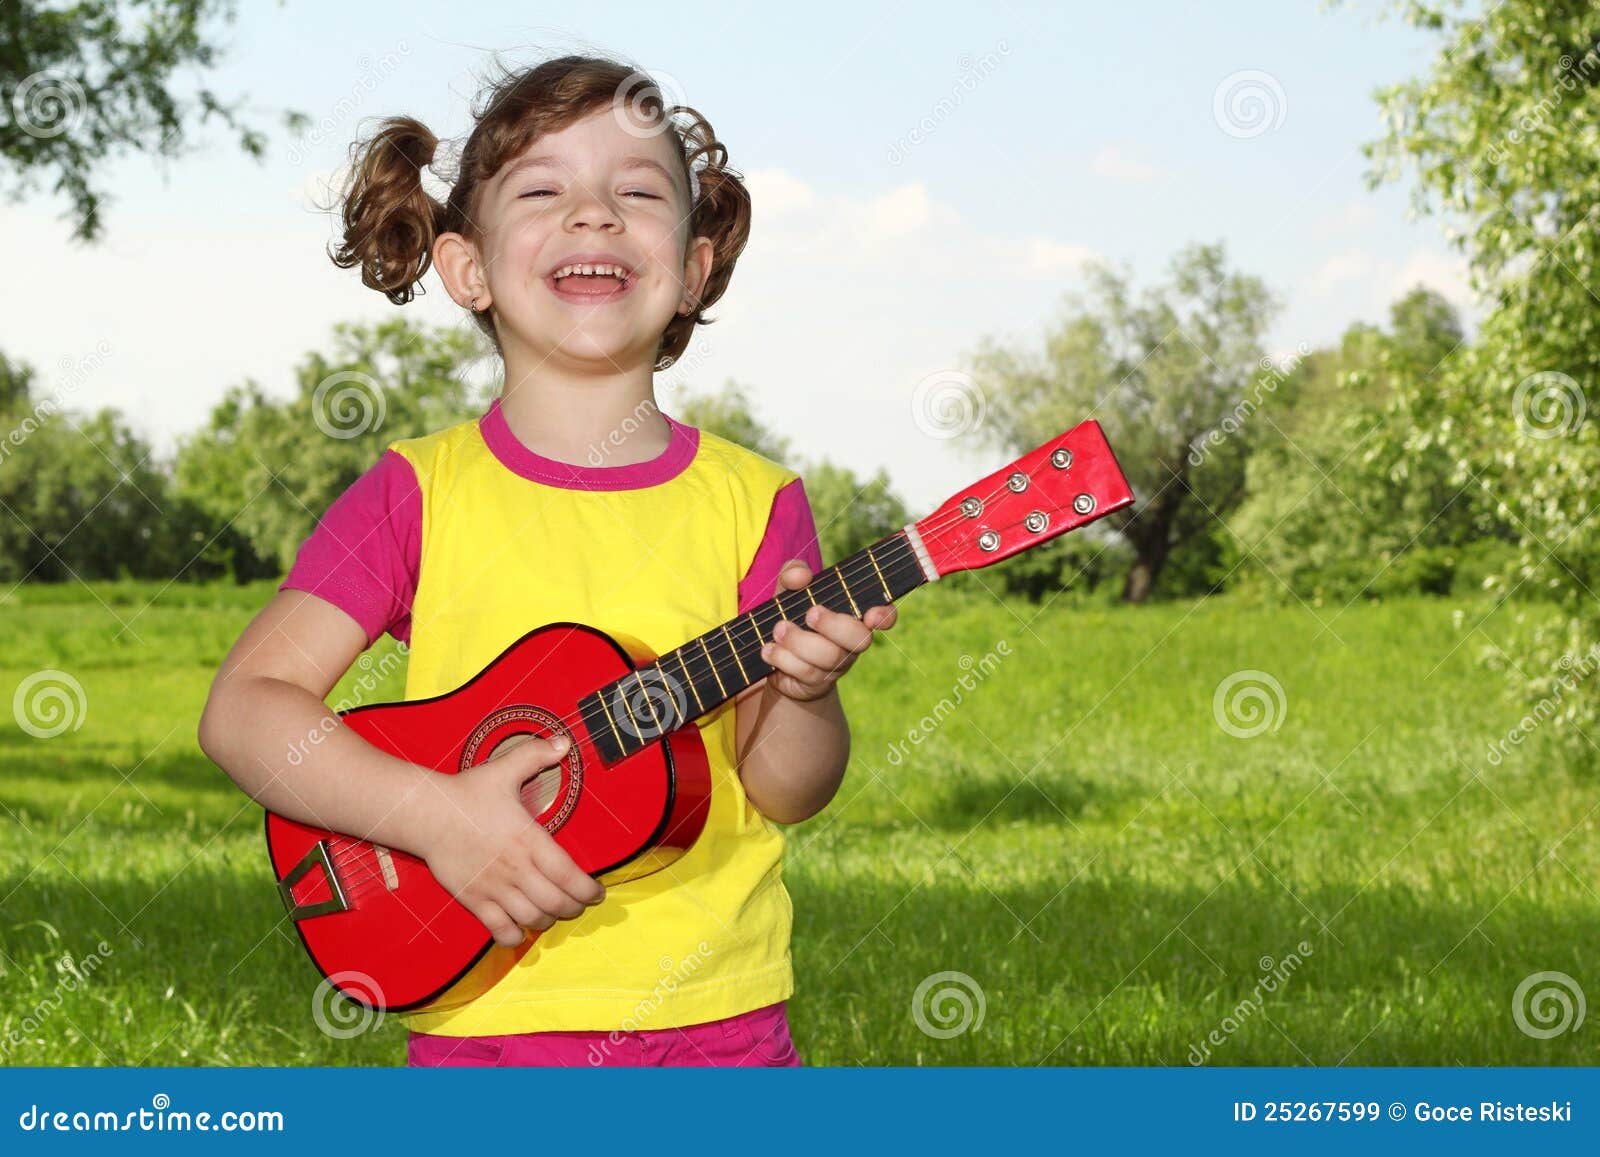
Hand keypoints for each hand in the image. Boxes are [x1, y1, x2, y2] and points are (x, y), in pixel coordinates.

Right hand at [418, 733, 605, 947]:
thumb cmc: (468, 793)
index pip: (570, 876)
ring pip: (533, 918)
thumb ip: (536, 755)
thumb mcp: (504, 769)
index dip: (589, 890)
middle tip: (579, 903)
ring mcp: (495, 888)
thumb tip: (564, 742)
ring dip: (549, 919)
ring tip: (554, 912)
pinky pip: (501, 930)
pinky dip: (516, 936)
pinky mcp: (474, 900)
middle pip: (557, 902)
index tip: (598, 892)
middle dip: (575, 907)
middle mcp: (516, 868)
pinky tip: (522, 929)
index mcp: (530, 840)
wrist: (427, 814)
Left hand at [759, 560, 897, 702]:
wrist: (772, 656)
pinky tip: (768, 649)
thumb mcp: (788, 590)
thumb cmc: (790, 615)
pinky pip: (805, 673)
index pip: (883, 615)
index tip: (871, 615)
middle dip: (834, 625)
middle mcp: (850, 643)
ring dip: (800, 641)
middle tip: (811, 613)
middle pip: (859, 638)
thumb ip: (793, 574)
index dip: (885, 616)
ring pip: (829, 657)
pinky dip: (783, 658)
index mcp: (852, 616)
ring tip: (778, 629)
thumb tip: (802, 576)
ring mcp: (834, 666)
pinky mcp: (815, 683)